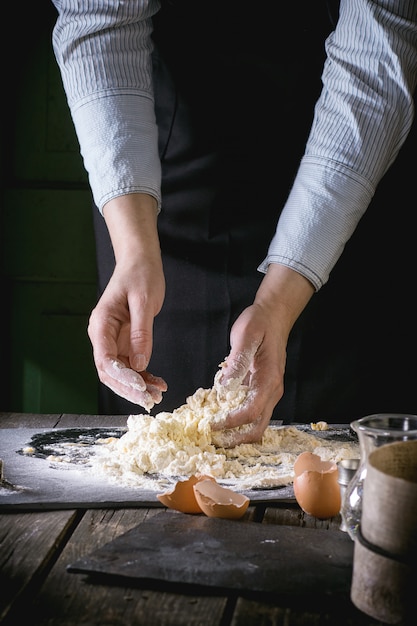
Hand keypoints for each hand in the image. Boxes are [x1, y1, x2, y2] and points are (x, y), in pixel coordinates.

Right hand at [87, 194, 167, 409]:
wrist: (140, 262)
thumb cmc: (140, 275)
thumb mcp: (144, 301)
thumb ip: (141, 333)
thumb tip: (139, 365)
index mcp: (101, 324)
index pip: (105, 359)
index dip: (122, 377)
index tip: (140, 387)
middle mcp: (103, 335)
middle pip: (110, 372)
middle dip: (129, 388)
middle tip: (150, 400)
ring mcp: (113, 340)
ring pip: (121, 372)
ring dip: (138, 386)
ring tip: (158, 395)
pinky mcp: (125, 341)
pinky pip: (132, 365)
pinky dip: (144, 376)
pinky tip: (158, 383)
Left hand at [212, 264, 314, 444]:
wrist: (274, 314)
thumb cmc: (260, 323)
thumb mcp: (245, 337)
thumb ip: (237, 362)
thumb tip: (225, 387)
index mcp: (268, 379)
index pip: (251, 411)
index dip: (232, 423)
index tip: (212, 425)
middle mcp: (272, 389)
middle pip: (258, 425)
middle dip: (237, 438)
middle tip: (214, 442)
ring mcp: (269, 390)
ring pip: (257, 421)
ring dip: (238, 431)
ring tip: (215, 433)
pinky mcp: (262, 387)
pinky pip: (252, 409)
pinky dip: (238, 418)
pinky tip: (220, 415)